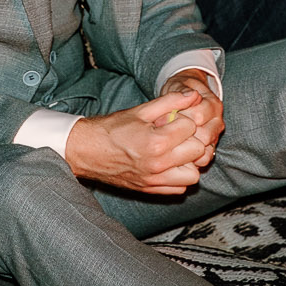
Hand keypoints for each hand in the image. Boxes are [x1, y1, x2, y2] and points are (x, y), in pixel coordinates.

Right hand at [63, 91, 208, 192]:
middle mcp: (158, 164)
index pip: (191, 127)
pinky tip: (170, 164)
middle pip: (198, 151)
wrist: (87, 151)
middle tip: (178, 134)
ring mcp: (154, 180)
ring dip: (190, 161)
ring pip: (194, 175)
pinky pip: (180, 188)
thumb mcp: (140, 110)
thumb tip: (195, 95)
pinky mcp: (150, 189)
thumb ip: (170, 101)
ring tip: (177, 150)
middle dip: (192, 139)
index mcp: (155, 142)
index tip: (174, 119)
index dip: (185, 119)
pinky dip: (180, 176)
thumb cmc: (111, 129)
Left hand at [159, 69, 223, 166]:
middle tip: (164, 131)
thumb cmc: (179, 92)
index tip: (163, 116)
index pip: (198, 116)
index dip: (179, 118)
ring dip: (184, 147)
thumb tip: (191, 95)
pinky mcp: (209, 149)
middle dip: (182, 135)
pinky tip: (176, 153)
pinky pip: (204, 159)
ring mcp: (214, 137)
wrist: (184, 99)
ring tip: (169, 141)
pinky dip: (190, 159)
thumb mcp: (178, 86)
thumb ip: (183, 91)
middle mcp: (217, 122)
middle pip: (202, 135)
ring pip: (204, 150)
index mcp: (213, 105)